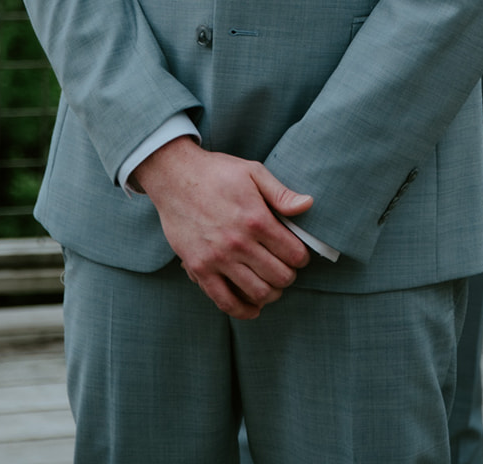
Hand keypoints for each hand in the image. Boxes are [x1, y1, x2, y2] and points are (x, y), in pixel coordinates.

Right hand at [134, 138, 312, 318]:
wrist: (174, 177)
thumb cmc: (217, 172)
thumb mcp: (253, 172)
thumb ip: (281, 193)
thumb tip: (308, 205)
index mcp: (256, 219)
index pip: (293, 254)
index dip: (301, 257)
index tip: (298, 254)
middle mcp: (239, 243)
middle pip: (279, 277)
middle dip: (288, 276)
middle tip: (285, 268)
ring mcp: (218, 258)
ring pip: (257, 293)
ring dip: (271, 293)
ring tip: (271, 284)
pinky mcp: (199, 269)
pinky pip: (225, 301)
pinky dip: (244, 311)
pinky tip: (253, 307)